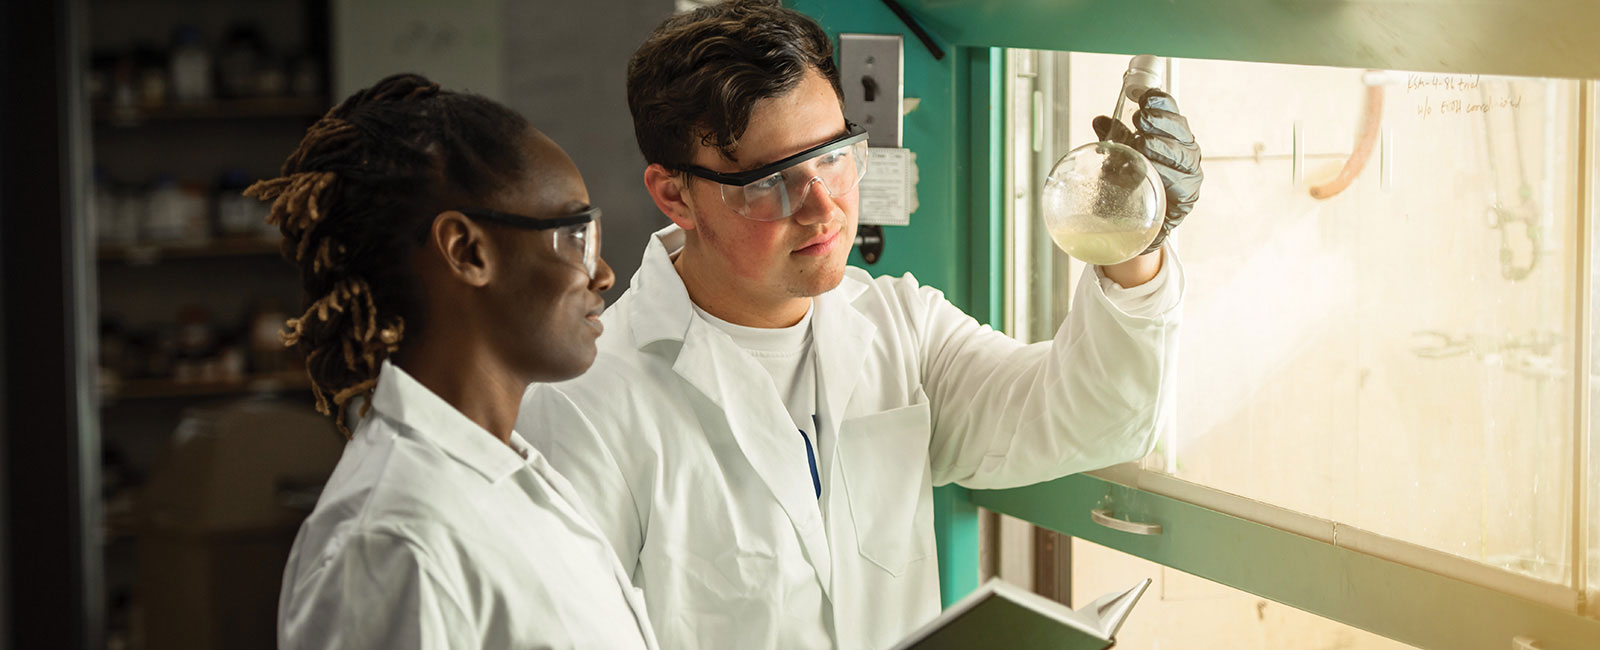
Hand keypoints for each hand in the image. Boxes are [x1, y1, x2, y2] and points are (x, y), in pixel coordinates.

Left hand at [1093, 89, 1201, 254]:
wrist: (1136, 222)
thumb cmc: (1131, 183)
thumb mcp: (1121, 155)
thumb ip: (1115, 137)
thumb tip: (1099, 120)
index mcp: (1173, 136)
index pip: (1172, 112)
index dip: (1161, 102)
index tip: (1144, 97)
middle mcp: (1186, 151)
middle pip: (1180, 129)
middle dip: (1159, 122)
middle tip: (1141, 119)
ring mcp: (1189, 174)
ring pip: (1181, 154)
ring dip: (1161, 146)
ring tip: (1143, 143)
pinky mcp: (1188, 197)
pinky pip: (1179, 182)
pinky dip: (1165, 174)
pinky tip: (1152, 169)